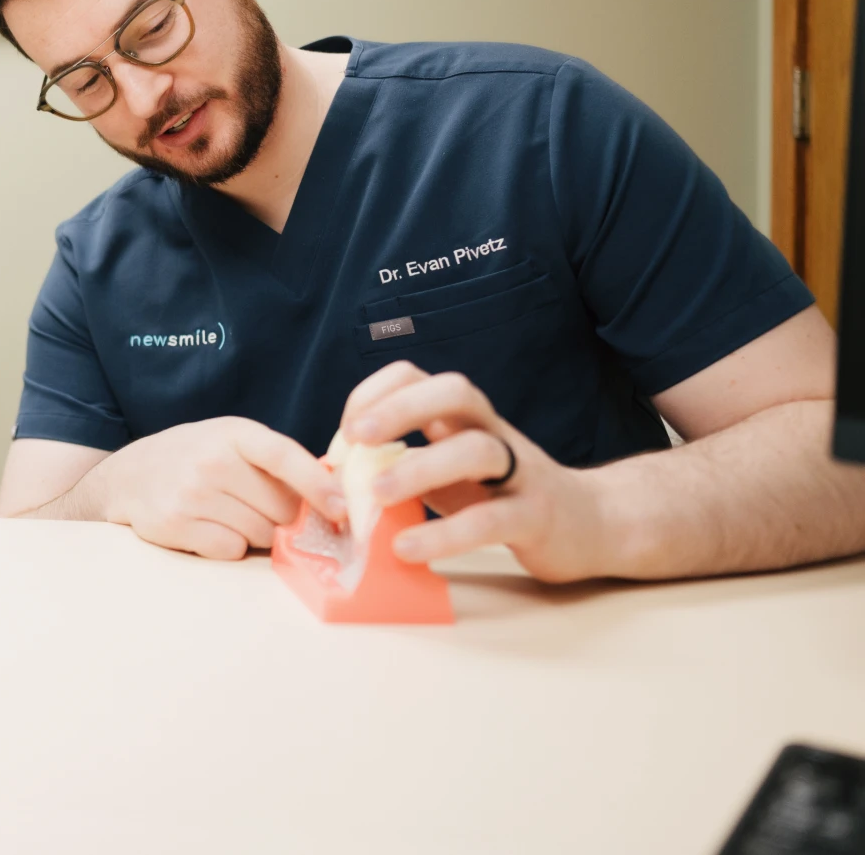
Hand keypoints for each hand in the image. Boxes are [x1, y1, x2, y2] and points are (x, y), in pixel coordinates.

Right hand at [87, 417, 347, 560]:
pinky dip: (228, 546)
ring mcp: (192, 493)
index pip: (284, 456)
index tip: (342, 508)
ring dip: (259, 535)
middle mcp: (212, 460)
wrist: (127, 477)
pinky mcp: (176, 524)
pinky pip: (230, 550)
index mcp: (232, 433)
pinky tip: (210, 528)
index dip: (318, 484)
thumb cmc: (192, 458)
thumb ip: (274, 461)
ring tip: (232, 516)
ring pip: (260, 534)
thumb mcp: (230, 441)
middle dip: (287, 519)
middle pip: (282, 509)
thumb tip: (335, 491)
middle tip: (268, 512)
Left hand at [340, 362, 609, 582]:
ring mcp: (521, 471)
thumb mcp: (448, 473)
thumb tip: (332, 474)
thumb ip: (402, 464)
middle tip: (356, 437)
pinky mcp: (537, 517)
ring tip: (376, 495)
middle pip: (457, 392)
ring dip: (421, 467)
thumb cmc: (500, 496)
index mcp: (464, 419)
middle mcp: (493, 432)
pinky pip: (492, 520)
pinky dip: (446, 534)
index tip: (346, 430)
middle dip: (402, 407)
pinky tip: (408, 548)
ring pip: (477, 450)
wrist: (591, 525)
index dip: (379, 392)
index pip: (420, 377)